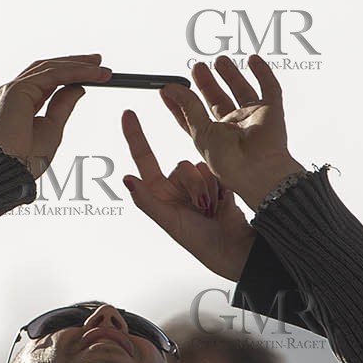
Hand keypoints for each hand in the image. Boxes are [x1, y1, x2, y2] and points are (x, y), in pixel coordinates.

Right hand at [0, 54, 108, 177]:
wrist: (6, 171)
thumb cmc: (24, 160)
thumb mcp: (52, 128)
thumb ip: (62, 106)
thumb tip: (77, 88)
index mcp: (15, 104)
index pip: (45, 81)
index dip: (68, 75)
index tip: (91, 74)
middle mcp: (10, 93)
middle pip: (46, 69)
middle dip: (74, 63)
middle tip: (98, 62)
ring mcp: (11, 90)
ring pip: (49, 69)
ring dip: (77, 66)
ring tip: (101, 68)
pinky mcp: (17, 90)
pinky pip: (51, 75)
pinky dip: (73, 72)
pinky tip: (91, 74)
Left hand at [120, 113, 255, 280]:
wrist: (234, 248)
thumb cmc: (201, 243)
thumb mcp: (170, 223)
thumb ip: (148, 201)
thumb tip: (128, 179)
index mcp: (160, 194)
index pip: (144, 159)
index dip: (136, 136)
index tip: (127, 115)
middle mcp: (177, 186)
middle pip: (182, 166)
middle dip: (194, 186)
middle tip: (201, 209)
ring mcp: (197, 183)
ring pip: (201, 167)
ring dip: (208, 188)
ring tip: (213, 209)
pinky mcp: (217, 181)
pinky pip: (216, 170)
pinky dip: (220, 186)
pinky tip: (223, 202)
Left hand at [152, 54, 302, 208]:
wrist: (260, 170)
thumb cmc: (231, 164)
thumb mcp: (200, 133)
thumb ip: (188, 108)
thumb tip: (171, 89)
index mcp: (213, 137)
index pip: (193, 115)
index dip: (180, 102)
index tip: (168, 89)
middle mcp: (232, 128)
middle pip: (217, 100)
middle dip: (206, 84)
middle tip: (197, 68)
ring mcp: (252, 119)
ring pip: (241, 91)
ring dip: (231, 75)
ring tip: (220, 61)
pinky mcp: (271, 112)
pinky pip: (269, 89)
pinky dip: (263, 73)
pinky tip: (253, 61)